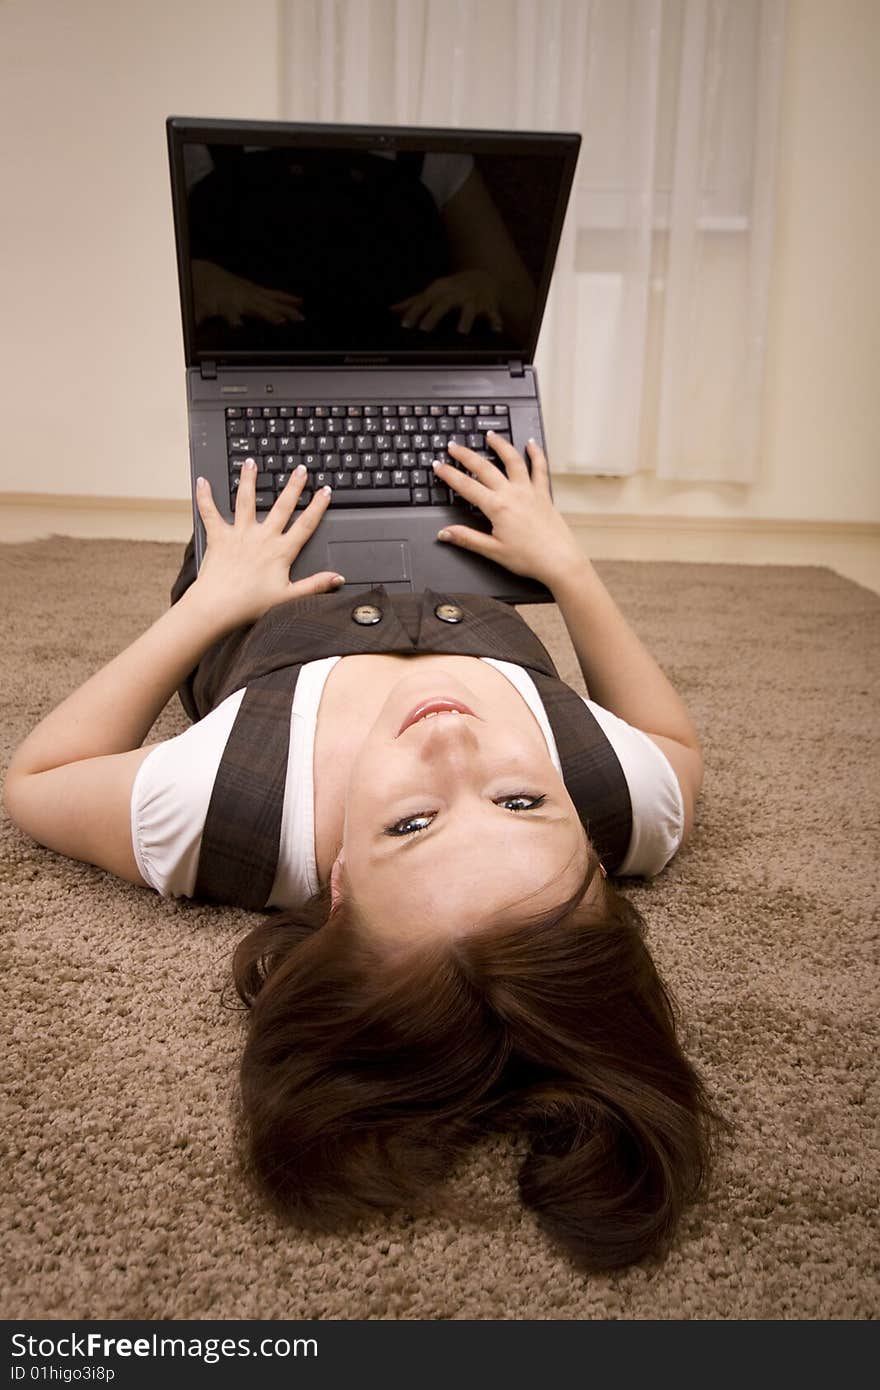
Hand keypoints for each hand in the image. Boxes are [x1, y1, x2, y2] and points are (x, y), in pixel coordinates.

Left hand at [191, 463, 342, 627]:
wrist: (218, 606)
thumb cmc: (250, 604)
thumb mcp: (289, 597)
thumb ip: (315, 585)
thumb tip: (337, 578)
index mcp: (280, 551)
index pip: (305, 524)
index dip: (317, 506)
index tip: (325, 491)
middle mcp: (262, 537)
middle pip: (281, 506)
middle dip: (293, 486)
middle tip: (300, 469)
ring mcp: (239, 534)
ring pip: (246, 501)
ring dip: (249, 480)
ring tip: (252, 463)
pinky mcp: (219, 537)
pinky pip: (210, 512)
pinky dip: (205, 497)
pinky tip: (202, 481)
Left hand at [192, 259, 305, 327]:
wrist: (204, 273)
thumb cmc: (202, 292)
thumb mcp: (195, 308)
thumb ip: (196, 318)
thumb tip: (193, 325)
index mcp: (227, 303)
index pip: (235, 313)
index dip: (238, 320)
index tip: (244, 325)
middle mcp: (242, 296)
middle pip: (261, 307)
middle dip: (274, 314)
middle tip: (288, 322)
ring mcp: (251, 292)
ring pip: (271, 300)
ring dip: (287, 308)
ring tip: (300, 316)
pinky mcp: (256, 289)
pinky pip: (274, 294)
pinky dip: (287, 298)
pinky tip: (298, 301)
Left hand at [389, 269, 502, 334]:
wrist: (483, 277)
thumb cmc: (454, 289)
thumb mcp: (434, 292)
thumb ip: (414, 302)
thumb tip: (392, 310)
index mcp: (441, 290)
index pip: (424, 301)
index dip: (414, 312)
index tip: (405, 325)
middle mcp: (457, 293)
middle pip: (444, 303)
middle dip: (434, 316)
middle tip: (424, 329)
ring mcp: (474, 300)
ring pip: (469, 309)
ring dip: (465, 320)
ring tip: (461, 332)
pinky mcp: (489, 306)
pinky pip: (493, 315)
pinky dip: (495, 322)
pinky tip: (496, 330)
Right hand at [432, 435, 583, 588]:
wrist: (559, 561)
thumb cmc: (529, 558)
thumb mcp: (493, 551)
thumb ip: (467, 538)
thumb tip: (444, 533)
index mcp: (497, 507)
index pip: (466, 486)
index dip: (449, 475)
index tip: (438, 465)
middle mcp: (512, 493)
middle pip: (485, 467)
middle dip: (466, 455)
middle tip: (453, 446)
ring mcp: (529, 491)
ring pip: (512, 460)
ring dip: (500, 445)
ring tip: (490, 435)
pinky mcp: (543, 494)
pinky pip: (540, 468)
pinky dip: (536, 454)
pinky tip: (531, 444)